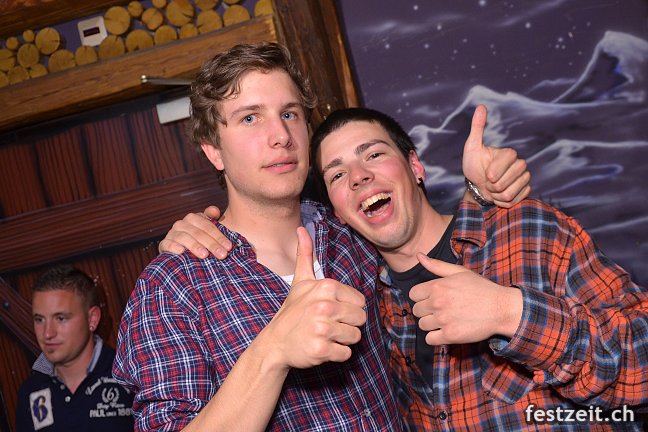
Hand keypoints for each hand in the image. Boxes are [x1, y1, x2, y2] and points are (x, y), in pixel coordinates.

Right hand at [158, 206, 231, 258]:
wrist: (179, 251)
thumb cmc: (198, 240)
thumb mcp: (207, 229)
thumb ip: (212, 219)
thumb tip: (215, 211)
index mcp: (194, 218)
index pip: (208, 226)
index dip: (219, 236)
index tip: (229, 247)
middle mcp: (182, 224)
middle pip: (199, 233)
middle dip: (212, 244)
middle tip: (222, 255)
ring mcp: (172, 233)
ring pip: (184, 238)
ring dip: (195, 246)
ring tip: (205, 255)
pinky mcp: (164, 244)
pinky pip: (167, 244)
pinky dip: (173, 247)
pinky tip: (181, 252)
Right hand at [262, 227, 366, 369]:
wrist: (275, 342)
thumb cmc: (292, 311)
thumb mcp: (300, 281)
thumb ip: (306, 255)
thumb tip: (301, 229)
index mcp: (326, 287)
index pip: (360, 301)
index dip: (349, 309)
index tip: (331, 312)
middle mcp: (325, 306)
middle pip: (361, 319)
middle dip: (348, 325)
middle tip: (329, 325)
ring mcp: (322, 328)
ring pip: (355, 337)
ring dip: (343, 340)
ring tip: (325, 335)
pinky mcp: (321, 349)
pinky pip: (346, 353)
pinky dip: (336, 354)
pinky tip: (322, 347)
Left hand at [409, 254, 521, 345]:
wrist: (501, 308)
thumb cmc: (481, 289)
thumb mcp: (460, 272)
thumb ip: (437, 265)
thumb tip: (418, 256)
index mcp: (437, 286)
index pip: (413, 294)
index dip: (421, 297)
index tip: (432, 299)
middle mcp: (437, 302)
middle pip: (416, 310)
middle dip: (426, 310)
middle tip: (441, 310)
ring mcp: (443, 320)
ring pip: (422, 325)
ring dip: (431, 324)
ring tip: (445, 320)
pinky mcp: (450, 335)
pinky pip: (430, 339)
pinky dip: (435, 337)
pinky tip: (445, 331)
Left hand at [462, 104, 530, 207]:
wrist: (477, 187)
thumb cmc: (473, 166)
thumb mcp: (472, 147)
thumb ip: (477, 128)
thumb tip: (480, 106)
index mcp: (509, 153)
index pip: (505, 164)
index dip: (493, 172)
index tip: (485, 174)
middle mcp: (521, 164)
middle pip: (509, 180)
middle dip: (493, 186)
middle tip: (488, 182)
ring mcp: (525, 178)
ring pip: (511, 192)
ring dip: (497, 195)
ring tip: (492, 189)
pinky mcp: (526, 191)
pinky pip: (516, 200)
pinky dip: (503, 202)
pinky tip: (498, 196)